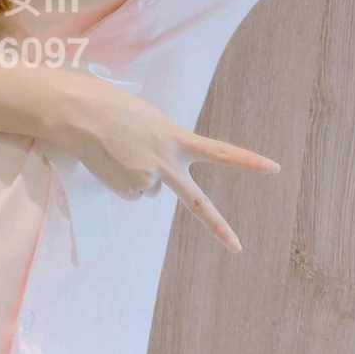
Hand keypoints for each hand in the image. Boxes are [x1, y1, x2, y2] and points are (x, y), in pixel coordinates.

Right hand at [50, 70, 279, 253]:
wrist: (80, 114)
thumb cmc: (109, 104)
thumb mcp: (147, 118)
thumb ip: (161, 142)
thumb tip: (155, 177)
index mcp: (176, 137)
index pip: (221, 152)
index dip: (248, 161)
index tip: (275, 168)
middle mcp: (167, 162)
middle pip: (197, 202)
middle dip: (218, 226)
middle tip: (238, 249)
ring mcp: (147, 179)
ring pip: (149, 189)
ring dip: (138, 173)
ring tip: (118, 150)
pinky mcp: (127, 189)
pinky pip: (130, 192)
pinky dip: (121, 179)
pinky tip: (110, 161)